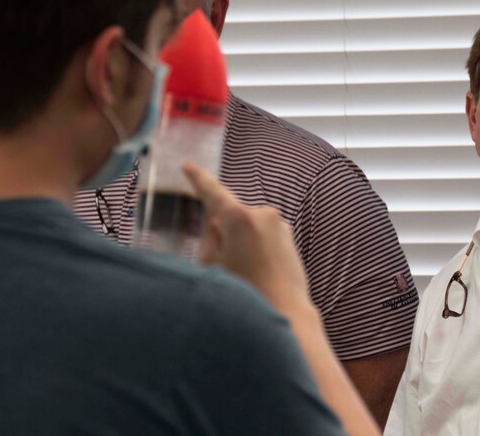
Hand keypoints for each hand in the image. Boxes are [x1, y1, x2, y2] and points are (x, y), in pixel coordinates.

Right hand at [182, 163, 310, 312]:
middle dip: (222, 232)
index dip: (198, 179)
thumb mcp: (210, 266)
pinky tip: (258, 276)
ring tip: (244, 275)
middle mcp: (263, 214)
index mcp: (239, 218)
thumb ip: (209, 238)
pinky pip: (264, 238)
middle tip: (221, 264)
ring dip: (241, 242)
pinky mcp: (290, 239)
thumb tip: (217, 226)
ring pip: (248, 228)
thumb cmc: (244, 292)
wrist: (285, 313)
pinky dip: (256, 250)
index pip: (213, 192)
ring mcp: (280, 226)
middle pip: (231, 216)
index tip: (188, 166)